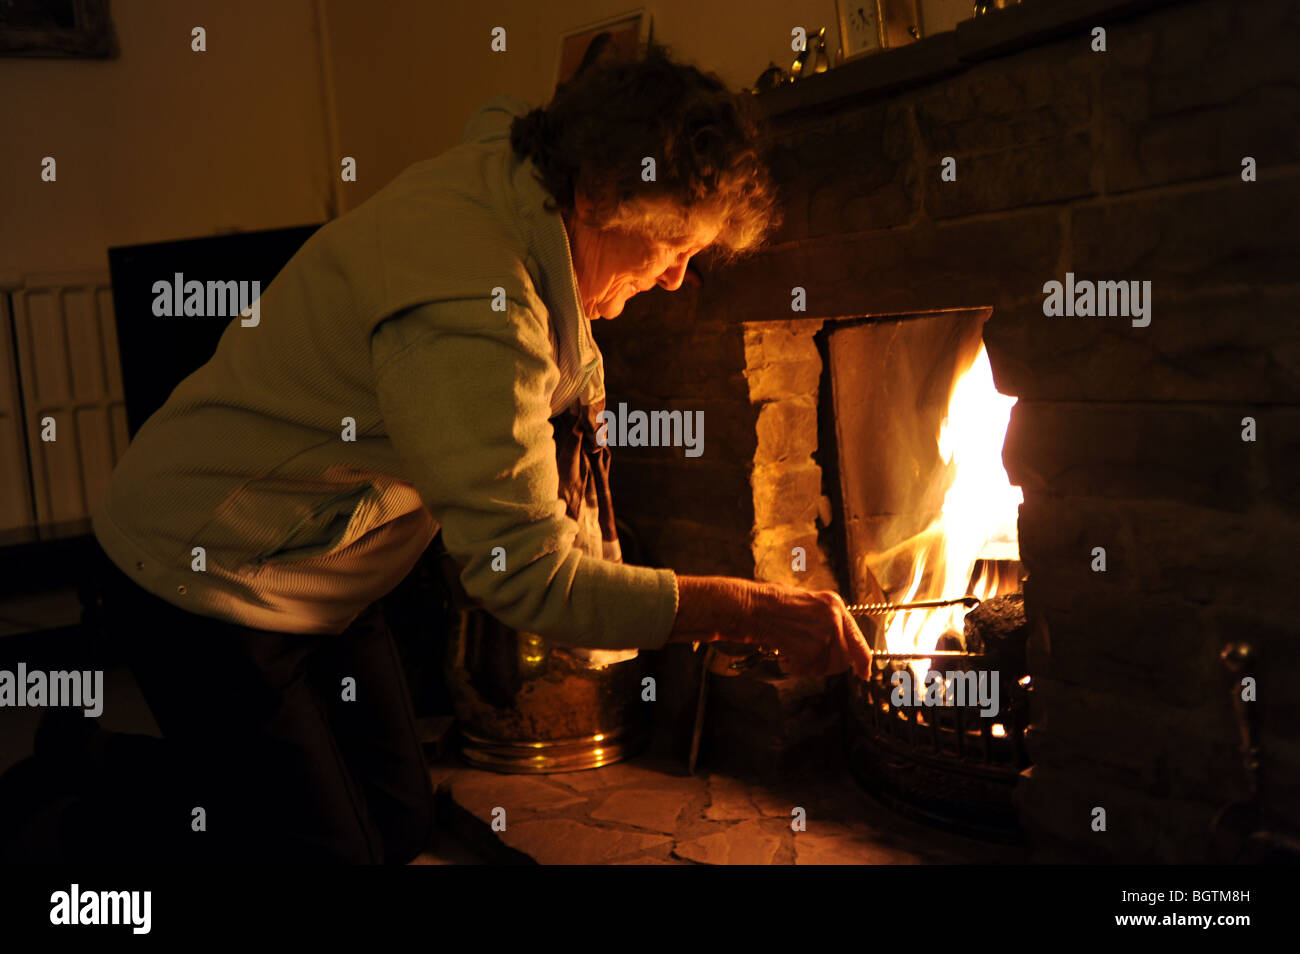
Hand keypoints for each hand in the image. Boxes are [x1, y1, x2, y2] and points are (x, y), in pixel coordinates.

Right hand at [670, 576, 874, 680]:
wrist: (752, 606)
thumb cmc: (773, 605)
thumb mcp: (809, 605)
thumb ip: (827, 622)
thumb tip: (840, 646)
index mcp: (835, 605)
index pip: (858, 639)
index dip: (862, 661)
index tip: (864, 673)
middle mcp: (833, 618)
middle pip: (843, 659)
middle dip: (827, 665)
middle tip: (808, 660)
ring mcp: (822, 633)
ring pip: (825, 666)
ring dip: (808, 666)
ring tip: (792, 652)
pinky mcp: (809, 646)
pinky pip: (807, 669)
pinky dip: (793, 666)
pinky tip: (784, 652)